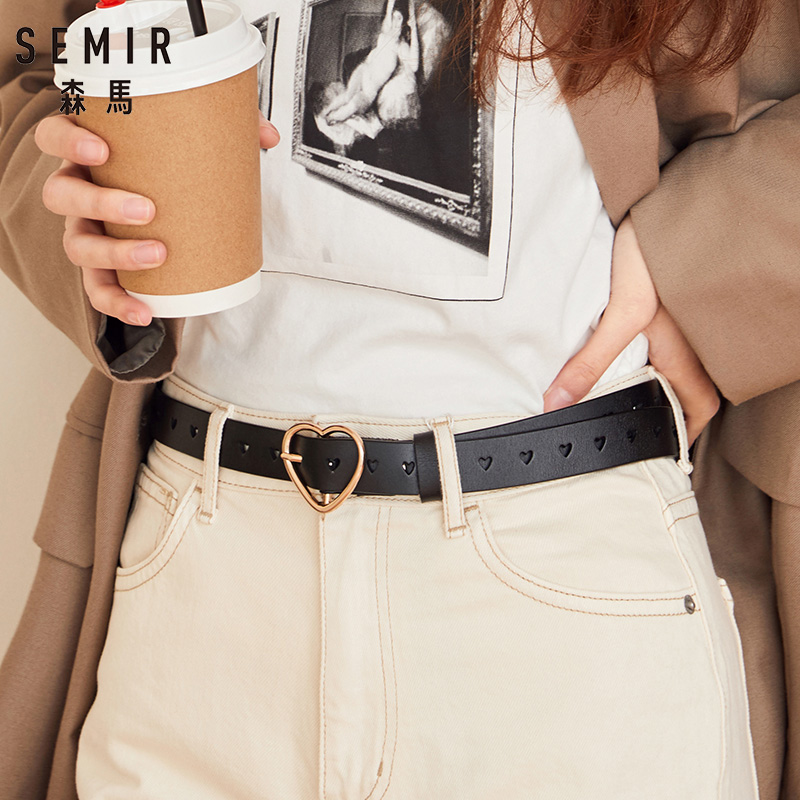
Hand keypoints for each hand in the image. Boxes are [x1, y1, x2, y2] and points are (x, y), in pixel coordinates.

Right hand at [35, 110, 279, 326]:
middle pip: (61, 195)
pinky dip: (117, 303)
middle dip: (100, 203)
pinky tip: (144, 313)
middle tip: (147, 210)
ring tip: (157, 255)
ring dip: (113, 254)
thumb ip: (229, 129)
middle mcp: (78, 190)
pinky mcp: (101, 267)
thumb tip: (269, 136)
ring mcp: (85, 230)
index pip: (53, 137)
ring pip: (75, 244)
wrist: (169, 202)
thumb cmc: (170, 164)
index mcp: (89, 152)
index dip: (67, 142)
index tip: (101, 151)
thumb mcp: (193, 140)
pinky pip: (98, 289)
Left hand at [542, 214, 719, 445]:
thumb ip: (592, 360)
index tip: (665, 450)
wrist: (664, 205)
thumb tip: (558, 402)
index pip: (699, 406)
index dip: (686, 433)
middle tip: (642, 424)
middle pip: (691, 389)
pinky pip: (669, 339)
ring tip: (630, 393)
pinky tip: (628, 349)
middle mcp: (692, 341)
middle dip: (673, 411)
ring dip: (662, 381)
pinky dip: (653, 353)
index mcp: (686, 352)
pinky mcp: (670, 301)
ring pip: (682, 364)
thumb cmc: (656, 255)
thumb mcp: (622, 313)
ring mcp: (684, 321)